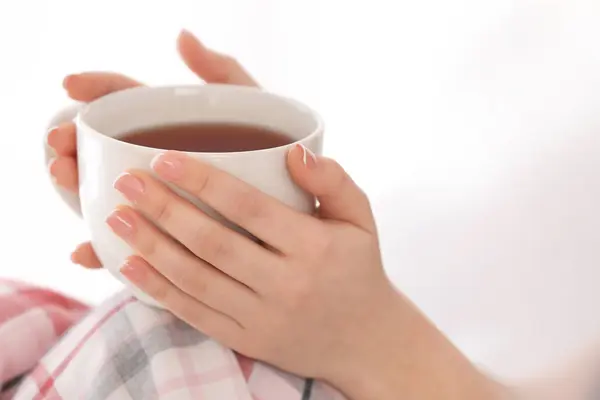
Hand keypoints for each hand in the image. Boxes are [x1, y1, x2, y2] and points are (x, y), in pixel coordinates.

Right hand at [46, 30, 257, 267]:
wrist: (295, 209)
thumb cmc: (275, 153)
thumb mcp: (257, 109)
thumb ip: (225, 74)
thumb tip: (181, 36)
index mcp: (175, 122)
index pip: (127, 98)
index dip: (98, 88)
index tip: (72, 85)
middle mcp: (159, 158)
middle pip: (105, 146)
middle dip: (73, 141)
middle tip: (58, 143)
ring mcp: (160, 198)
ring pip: (108, 193)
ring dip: (77, 187)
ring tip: (64, 178)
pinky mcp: (165, 236)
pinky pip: (131, 244)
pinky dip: (106, 250)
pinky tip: (88, 252)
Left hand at [108, 150, 504, 398]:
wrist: (366, 340)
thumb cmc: (359, 269)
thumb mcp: (362, 219)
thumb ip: (333, 181)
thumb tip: (294, 151)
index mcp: (314, 247)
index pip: (249, 208)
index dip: (204, 182)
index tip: (164, 159)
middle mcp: (286, 284)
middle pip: (213, 243)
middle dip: (164, 210)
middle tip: (126, 182)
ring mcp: (263, 317)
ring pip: (196, 279)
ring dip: (152, 247)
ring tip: (116, 218)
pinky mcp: (247, 339)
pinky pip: (195, 314)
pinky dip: (158, 290)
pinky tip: (129, 266)